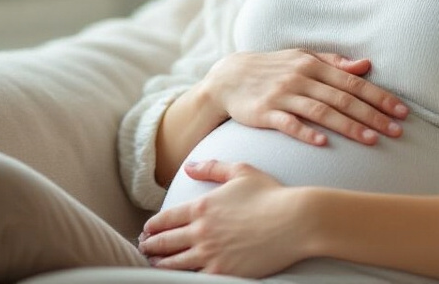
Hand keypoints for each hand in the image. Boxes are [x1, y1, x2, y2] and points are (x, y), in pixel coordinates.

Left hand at [139, 160, 310, 275]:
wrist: (294, 220)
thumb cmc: (271, 194)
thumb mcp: (241, 171)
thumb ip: (212, 167)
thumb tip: (189, 166)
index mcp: (202, 205)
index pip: (166, 219)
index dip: (153, 226)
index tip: (147, 230)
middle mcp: (201, 231)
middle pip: (165, 242)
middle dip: (151, 245)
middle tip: (143, 248)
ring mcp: (210, 253)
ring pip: (174, 263)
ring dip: (160, 263)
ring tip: (153, 263)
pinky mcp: (223, 271)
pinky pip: (193, 278)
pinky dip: (181, 277)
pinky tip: (177, 277)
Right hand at [200, 49, 407, 145]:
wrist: (228, 77)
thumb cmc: (272, 68)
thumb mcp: (302, 58)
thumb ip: (334, 63)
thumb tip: (366, 65)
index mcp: (313, 64)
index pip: (353, 82)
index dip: (379, 97)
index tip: (401, 111)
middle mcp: (301, 78)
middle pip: (342, 98)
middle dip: (372, 115)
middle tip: (396, 130)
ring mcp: (283, 95)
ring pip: (321, 111)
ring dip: (348, 126)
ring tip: (371, 140)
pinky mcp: (265, 112)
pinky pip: (289, 123)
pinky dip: (306, 132)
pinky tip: (323, 143)